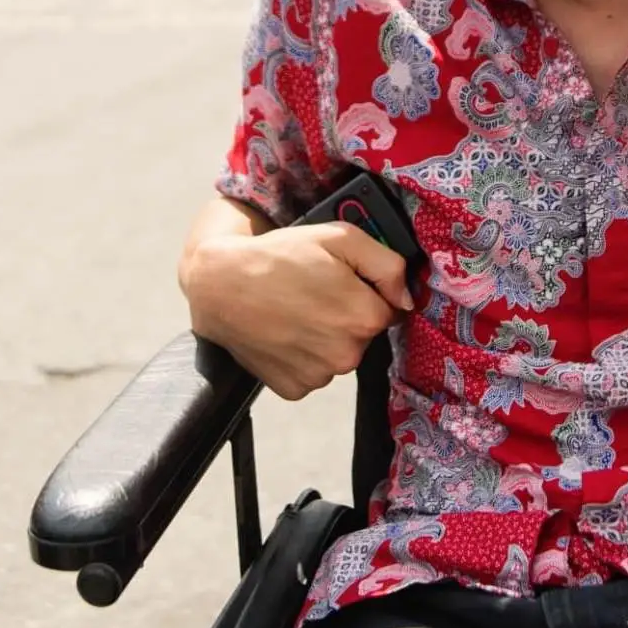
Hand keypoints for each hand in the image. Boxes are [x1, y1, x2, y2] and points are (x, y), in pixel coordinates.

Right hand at [184, 222, 412, 399]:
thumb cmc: (281, 256)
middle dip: (348, 313)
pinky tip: (287, 330)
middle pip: (364, 334)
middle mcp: (346, 355)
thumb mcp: (342, 238)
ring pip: (339, 354)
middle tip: (316, 292)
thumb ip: (388, 265)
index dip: (367, 292)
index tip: (342, 281)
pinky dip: (304, 355)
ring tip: (297, 309)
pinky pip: (314, 371)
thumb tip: (407, 297)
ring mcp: (318, 376)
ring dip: (327, 336)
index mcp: (364, 318)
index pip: (389, 309)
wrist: (221, 284)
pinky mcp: (293, 388)